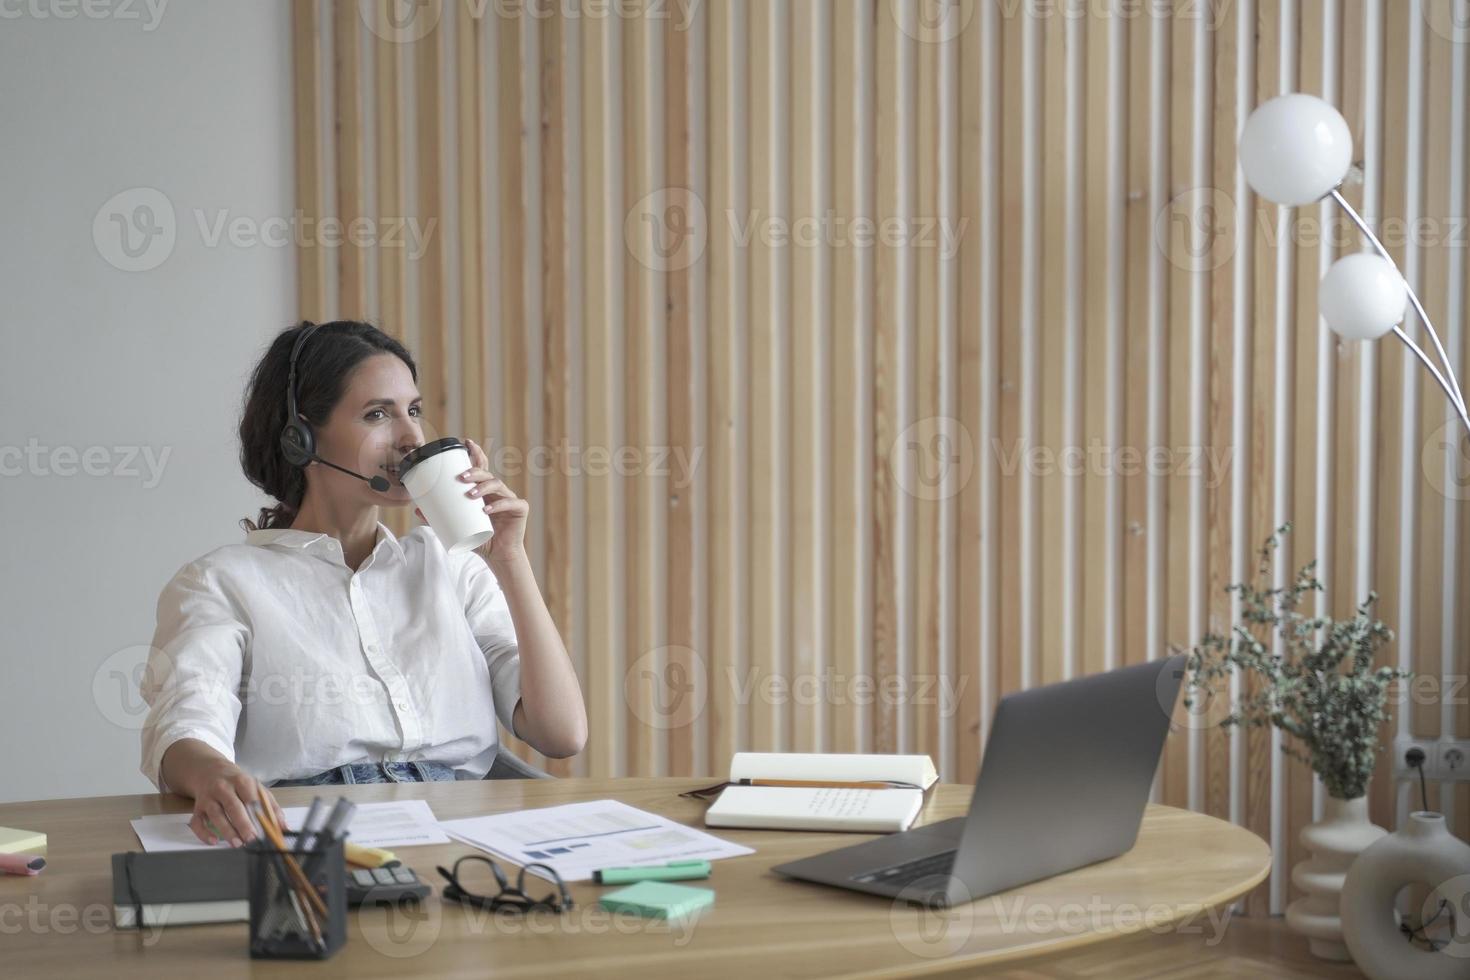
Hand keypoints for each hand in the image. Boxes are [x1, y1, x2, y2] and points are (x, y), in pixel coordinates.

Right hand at [188, 758, 286, 846]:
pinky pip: (197, 822)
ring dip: (227, 830)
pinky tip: (213, 841)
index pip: (251, 797)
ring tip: (237, 843)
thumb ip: (270, 806)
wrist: (210, 771)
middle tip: (252, 839)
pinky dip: (203, 833)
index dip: (258, 813)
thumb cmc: (237, 782)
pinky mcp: (198, 808)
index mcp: (241, 781)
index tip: (265, 828)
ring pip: (216, 815)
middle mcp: (223, 788)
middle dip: (243, 824)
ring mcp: (209, 798)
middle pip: (233, 807)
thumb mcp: (256, 787)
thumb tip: (283, 826)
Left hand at [413, 437, 528, 567]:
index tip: (466, 443)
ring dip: (483, 487)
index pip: (481, 468)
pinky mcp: (520, 509)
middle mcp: (498, 492)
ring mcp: (511, 498)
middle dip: (474, 472)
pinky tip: (487, 510)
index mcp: (485, 491)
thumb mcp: (458, 527)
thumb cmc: (481, 539)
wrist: (499, 556)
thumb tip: (417, 509)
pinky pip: (510, 503)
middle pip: (487, 474)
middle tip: (460, 478)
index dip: (476, 453)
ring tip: (470, 494)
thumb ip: (439, 519)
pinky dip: (499, 505)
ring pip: (498, 485)